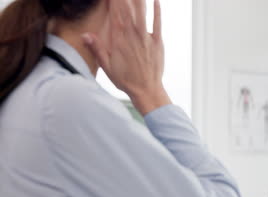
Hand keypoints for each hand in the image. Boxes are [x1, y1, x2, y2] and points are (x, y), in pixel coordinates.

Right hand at [83, 0, 169, 114]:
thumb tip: (85, 34)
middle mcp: (131, 35)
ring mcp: (145, 37)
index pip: (114, 13)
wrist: (146, 90)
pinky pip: (157, 23)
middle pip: (126, 9)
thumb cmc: (126, 80)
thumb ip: (97, 48)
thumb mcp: (107, 66)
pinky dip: (157, 10)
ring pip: (141, 12)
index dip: (112, 0)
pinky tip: (156, 0)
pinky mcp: (157, 42)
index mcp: (118, 39)